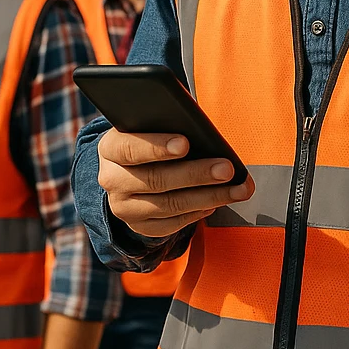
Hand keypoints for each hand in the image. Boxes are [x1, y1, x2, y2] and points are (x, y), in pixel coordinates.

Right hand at [98, 130, 253, 237]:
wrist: (126, 170)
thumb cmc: (148, 138)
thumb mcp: (148, 125)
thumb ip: (166, 122)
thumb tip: (200, 128)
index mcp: (112, 148)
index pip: (130, 148)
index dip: (157, 147)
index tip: (185, 143)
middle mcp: (112, 180)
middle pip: (157, 180)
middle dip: (196, 174)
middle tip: (226, 169)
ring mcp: (124, 207)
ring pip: (169, 205)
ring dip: (208, 196)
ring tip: (236, 188)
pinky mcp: (139, 226)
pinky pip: (171, 224)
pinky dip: (197, 213)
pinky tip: (217, 202)